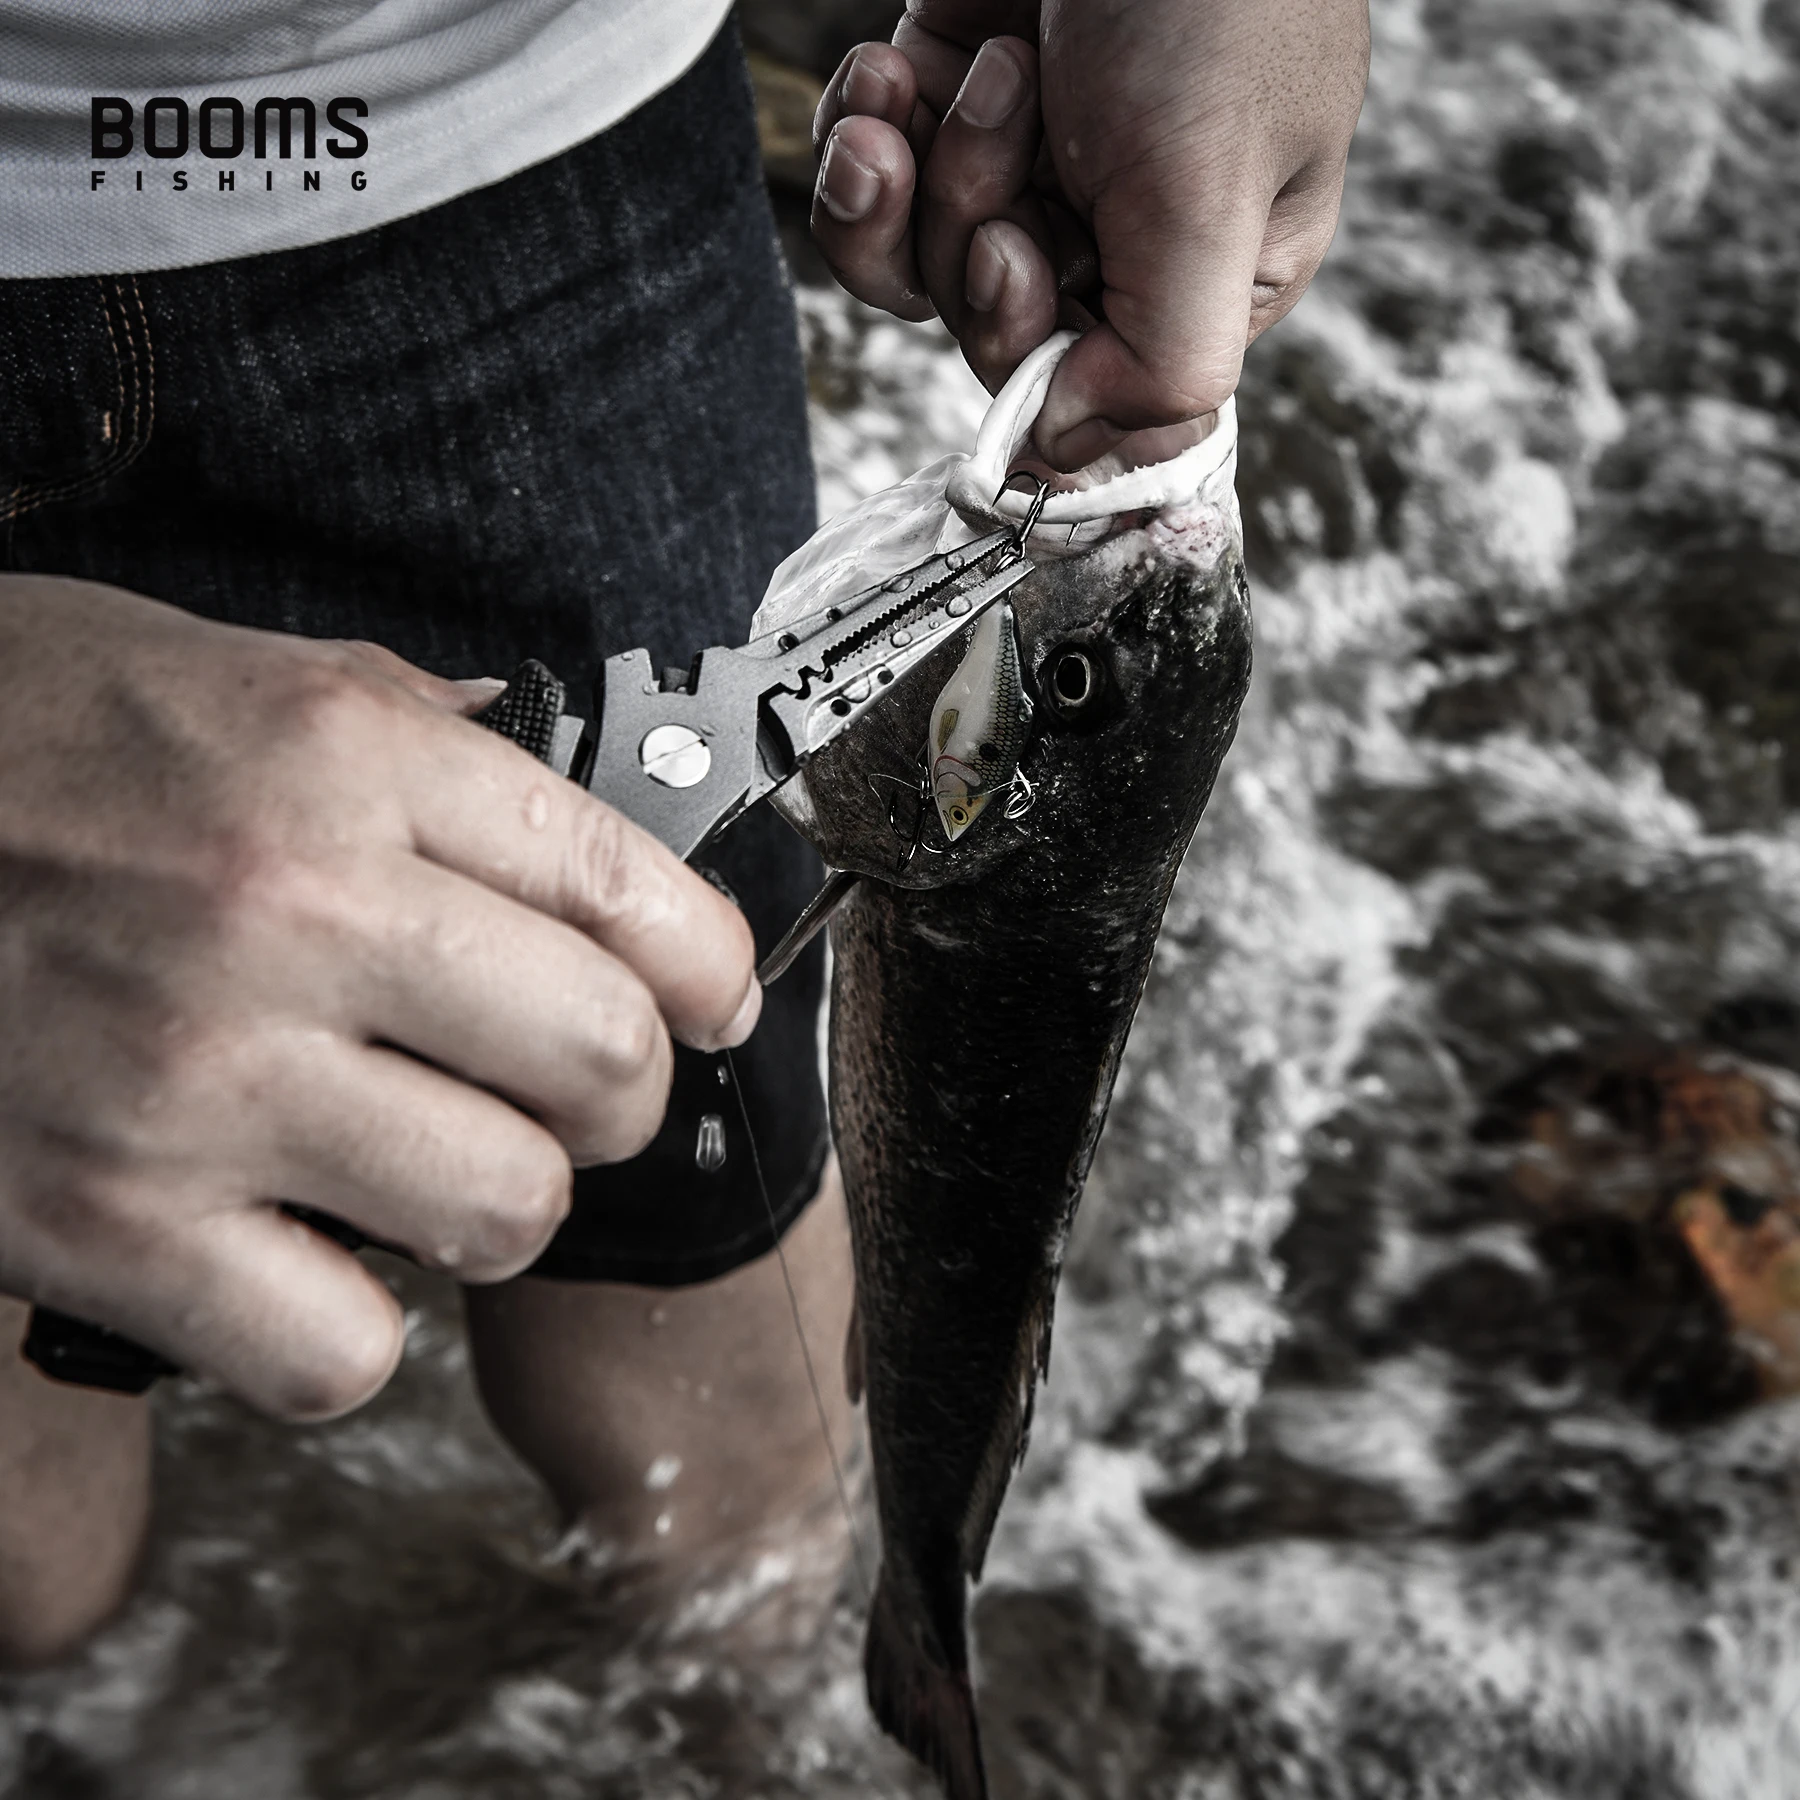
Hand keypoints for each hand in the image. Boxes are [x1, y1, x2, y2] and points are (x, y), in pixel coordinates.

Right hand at [0, 578, 759, 1420]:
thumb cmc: (4, 741)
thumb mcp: (220, 668)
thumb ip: (398, 719)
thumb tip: (539, 768)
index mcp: (340, 758)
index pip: (630, 887)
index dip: (709, 964)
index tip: (709, 1000)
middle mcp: (290, 910)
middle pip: (603, 1061)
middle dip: (616, 1094)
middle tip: (563, 1090)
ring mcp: (200, 1077)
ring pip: (506, 1211)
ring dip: (493, 1205)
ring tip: (423, 1165)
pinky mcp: (107, 1224)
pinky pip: (341, 1352)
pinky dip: (345, 1327)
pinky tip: (298, 1252)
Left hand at [812, 0, 1368, 467]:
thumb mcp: (1216, 200)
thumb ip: (1163, 365)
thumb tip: (1061, 455)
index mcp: (1208, 280)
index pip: (1095, 400)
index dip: (1026, 354)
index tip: (1015, 262)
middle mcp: (1115, 237)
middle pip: (989, 333)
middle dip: (969, 241)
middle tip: (1003, 129)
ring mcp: (1028, 165)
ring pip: (917, 268)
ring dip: (909, 188)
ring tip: (953, 81)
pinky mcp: (949, 100)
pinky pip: (874, 182)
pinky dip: (865, 131)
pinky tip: (891, 65)